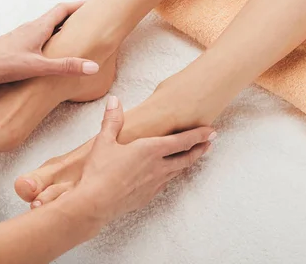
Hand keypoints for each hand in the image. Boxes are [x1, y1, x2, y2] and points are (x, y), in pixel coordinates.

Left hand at [0, 2, 98, 87]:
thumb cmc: (0, 64)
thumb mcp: (37, 66)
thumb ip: (65, 66)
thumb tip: (93, 66)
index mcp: (38, 28)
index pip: (63, 9)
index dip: (80, 6)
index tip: (95, 4)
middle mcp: (30, 29)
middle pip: (57, 17)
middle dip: (75, 17)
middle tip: (90, 20)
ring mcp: (22, 38)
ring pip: (47, 29)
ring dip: (63, 30)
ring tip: (76, 38)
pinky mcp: (15, 49)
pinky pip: (38, 40)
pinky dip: (51, 42)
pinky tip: (52, 56)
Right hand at [74, 96, 215, 224]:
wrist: (94, 204)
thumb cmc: (99, 172)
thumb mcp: (104, 142)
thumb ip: (112, 120)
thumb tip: (115, 101)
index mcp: (150, 150)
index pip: (182, 141)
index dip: (199, 135)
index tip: (211, 131)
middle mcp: (158, 167)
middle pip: (186, 157)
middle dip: (200, 149)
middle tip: (210, 143)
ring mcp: (154, 184)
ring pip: (178, 171)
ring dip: (188, 162)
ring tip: (194, 157)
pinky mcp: (147, 196)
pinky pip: (165, 183)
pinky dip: (171, 175)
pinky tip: (168, 175)